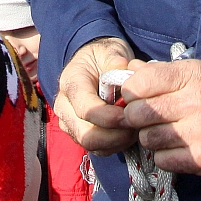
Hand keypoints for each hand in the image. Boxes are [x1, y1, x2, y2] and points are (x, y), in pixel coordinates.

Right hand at [55, 38, 136, 154]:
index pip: (85, 109)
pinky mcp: (78, 135)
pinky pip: (98, 150)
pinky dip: (116, 145)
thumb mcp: (110, 51)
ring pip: (92, 145)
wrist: (94, 65)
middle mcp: (64, 106)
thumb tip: (123, 70)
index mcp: (70, 83)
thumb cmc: (103, 57)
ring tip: (135, 128)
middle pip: (86, 134)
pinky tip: (128, 132)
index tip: (129, 114)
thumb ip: (115, 59)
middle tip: (136, 125)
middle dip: (115, 135)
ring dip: (118, 141)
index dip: (109, 117)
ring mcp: (69, 123)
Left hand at [121, 58, 200, 178]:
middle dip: (136, 116)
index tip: (136, 97)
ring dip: (151, 137)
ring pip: (147, 138)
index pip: (141, 82)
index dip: (131, 91)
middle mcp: (196, 102)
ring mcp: (199, 132)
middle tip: (147, 118)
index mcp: (193, 76)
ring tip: (166, 132)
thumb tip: (130, 68)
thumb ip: (163, 71)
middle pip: (138, 113)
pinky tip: (178, 147)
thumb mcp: (198, 73)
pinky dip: (165, 155)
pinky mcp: (200, 158)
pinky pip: (161, 159)